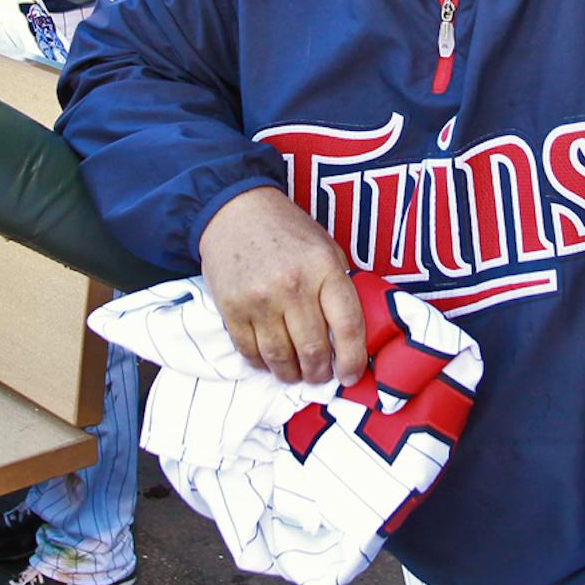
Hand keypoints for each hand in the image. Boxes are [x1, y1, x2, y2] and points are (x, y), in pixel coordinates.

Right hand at [198, 186, 365, 384]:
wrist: (235, 209)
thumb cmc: (287, 230)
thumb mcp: (326, 247)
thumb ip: (339, 287)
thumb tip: (352, 335)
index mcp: (323, 268)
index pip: (347, 326)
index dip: (353, 359)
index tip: (351, 375)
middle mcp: (292, 286)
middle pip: (313, 350)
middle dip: (320, 373)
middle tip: (320, 375)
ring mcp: (259, 299)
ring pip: (281, 358)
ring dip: (291, 374)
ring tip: (296, 372)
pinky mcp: (231, 308)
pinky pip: (250, 352)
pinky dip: (262, 364)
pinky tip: (270, 360)